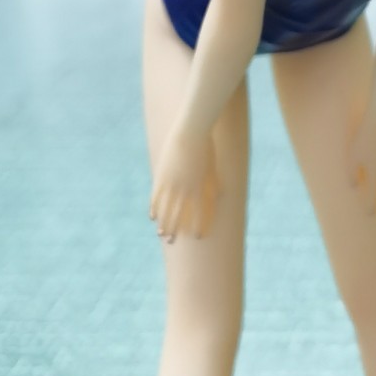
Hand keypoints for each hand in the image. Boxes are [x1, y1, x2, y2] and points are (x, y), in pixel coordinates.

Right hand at [150, 124, 220, 240]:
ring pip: (165, 209)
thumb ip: (215, 184)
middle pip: (178, 215)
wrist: (191, 132)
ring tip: (161, 235)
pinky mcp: (161, 177)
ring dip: (163, 224)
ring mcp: (171, 184)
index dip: (198, 226)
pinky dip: (154, 208)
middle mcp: (185, 190)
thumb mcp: (213, 168)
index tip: (198, 237)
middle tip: (172, 242)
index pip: (199, 214)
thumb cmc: (206, 148)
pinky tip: (152, 217)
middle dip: (176, 230)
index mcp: (200, 189)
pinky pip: (156, 197)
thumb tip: (222, 195)